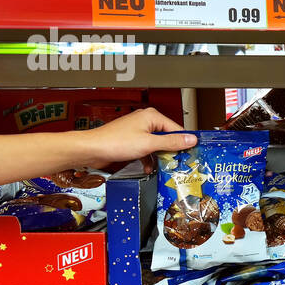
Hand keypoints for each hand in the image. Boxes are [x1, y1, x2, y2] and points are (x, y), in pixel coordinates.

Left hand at [76, 108, 196, 169]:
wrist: (92, 150)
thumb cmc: (114, 142)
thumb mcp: (149, 144)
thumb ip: (171, 142)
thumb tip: (190, 139)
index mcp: (152, 116)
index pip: (177, 129)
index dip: (184, 142)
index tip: (192, 153)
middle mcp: (146, 121)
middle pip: (167, 138)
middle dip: (171, 151)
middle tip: (178, 163)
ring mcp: (138, 131)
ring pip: (157, 145)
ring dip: (159, 157)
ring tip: (162, 167)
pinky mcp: (132, 141)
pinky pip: (147, 150)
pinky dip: (149, 159)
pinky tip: (148, 167)